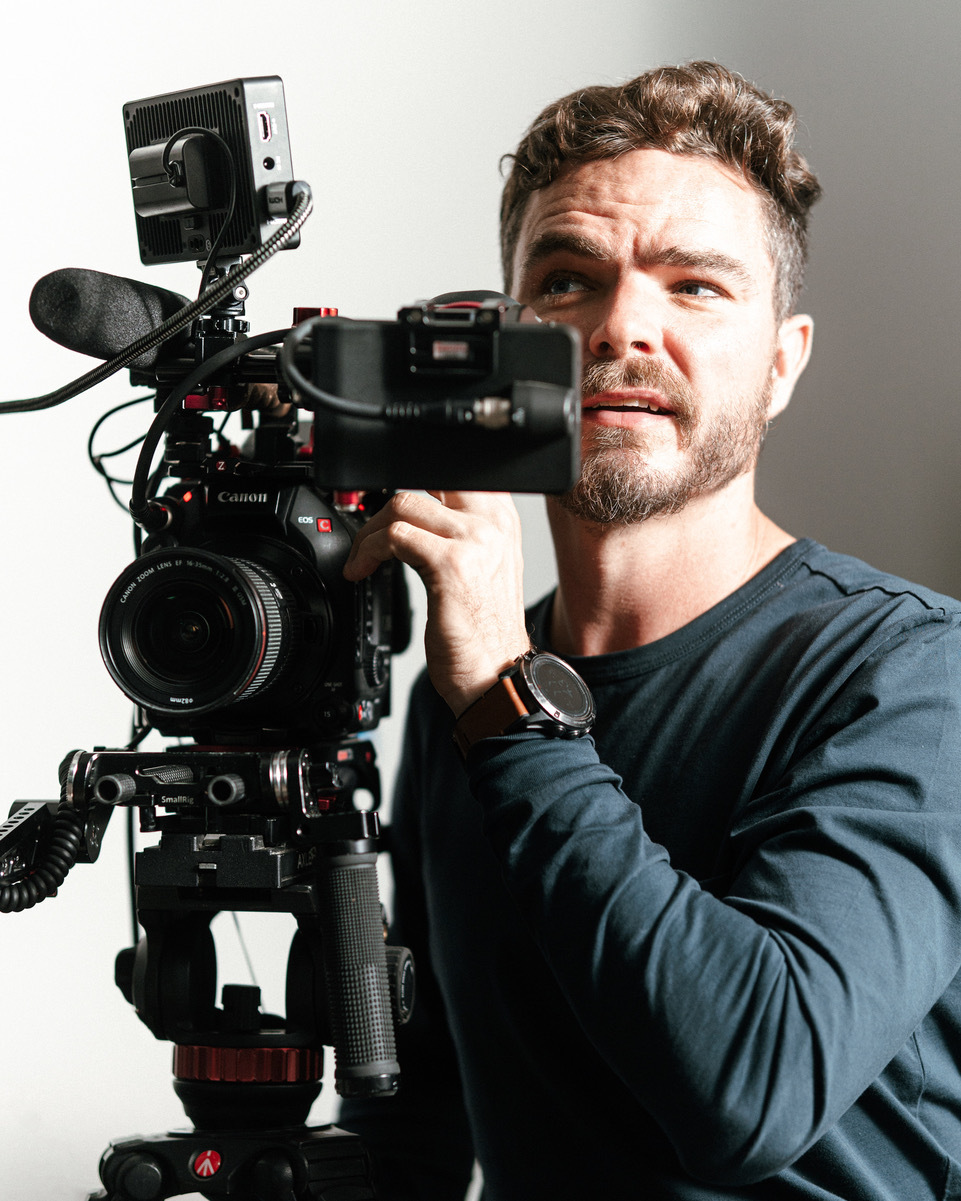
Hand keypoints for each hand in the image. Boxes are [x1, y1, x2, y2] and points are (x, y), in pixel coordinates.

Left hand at [343, 491, 530, 714]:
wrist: (496, 674)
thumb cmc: (485, 632)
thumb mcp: (483, 569)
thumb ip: (460, 534)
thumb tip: (416, 512)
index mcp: (502, 520)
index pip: (454, 473)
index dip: (415, 482)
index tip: (390, 511)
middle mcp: (492, 524)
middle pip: (427, 479)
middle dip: (388, 503)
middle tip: (372, 532)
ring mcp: (473, 541)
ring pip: (404, 504)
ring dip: (370, 530)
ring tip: (363, 557)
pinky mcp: (450, 564)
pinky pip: (394, 537)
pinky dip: (368, 551)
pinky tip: (363, 570)